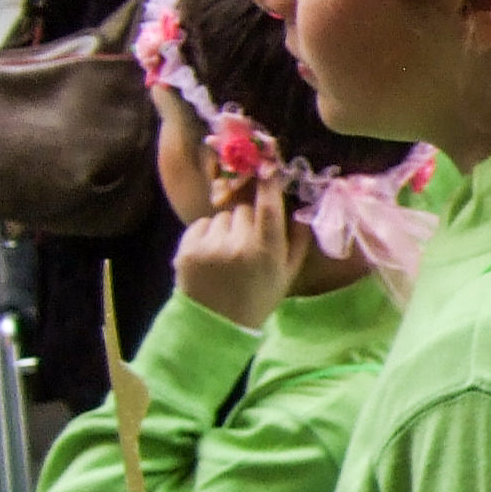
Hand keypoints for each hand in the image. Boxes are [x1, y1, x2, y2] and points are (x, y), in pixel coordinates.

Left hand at [174, 177, 307, 328]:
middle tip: (247, 242)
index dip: (269, 184)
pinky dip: (207, 235)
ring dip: (226, 228)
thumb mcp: (287, 274)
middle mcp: (239, 245)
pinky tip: (211, 255)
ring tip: (227, 253)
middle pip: (243, 210)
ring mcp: (211, 246)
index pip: (269, 207)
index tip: (267, 167)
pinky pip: (201, 225)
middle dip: (246, 219)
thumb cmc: (258, 297)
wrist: (216, 324)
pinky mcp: (188, 249)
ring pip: (222, 217)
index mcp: (267, 252)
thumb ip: (298, 242)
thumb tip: (302, 210)